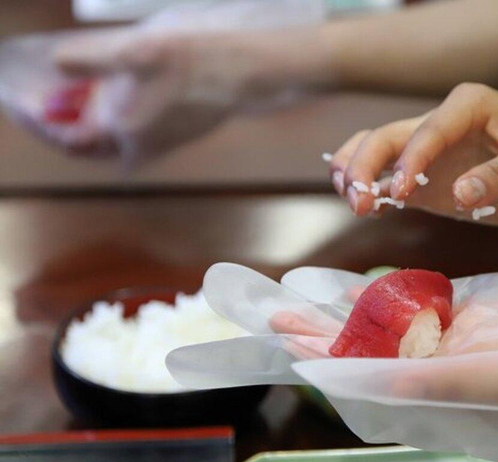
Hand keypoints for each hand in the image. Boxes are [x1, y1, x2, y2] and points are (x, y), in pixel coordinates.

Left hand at [53, 28, 328, 161]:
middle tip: (39, 95)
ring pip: (108, 136)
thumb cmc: (194, 61)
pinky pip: (130, 129)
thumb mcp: (136, 49)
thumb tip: (56, 63)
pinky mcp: (175, 132)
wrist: (246, 71)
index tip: (18, 100)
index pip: (65, 139)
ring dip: (86, 117)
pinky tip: (109, 88)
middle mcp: (140, 146)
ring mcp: (159, 142)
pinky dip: (111, 113)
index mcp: (125, 132)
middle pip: (85, 142)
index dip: (37, 120)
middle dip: (60, 119)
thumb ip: (90, 57)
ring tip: (69, 90)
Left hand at [271, 271, 497, 449]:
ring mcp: (450, 342)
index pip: (362, 375)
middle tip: (270, 311)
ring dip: (338, 310)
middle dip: (314, 329)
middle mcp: (433, 372)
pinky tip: (355, 285)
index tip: (280, 340)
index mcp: (434, 395)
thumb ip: (432, 383)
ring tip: (295, 297)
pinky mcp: (468, 317)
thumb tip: (360, 381)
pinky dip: (382, 292)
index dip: (320, 357)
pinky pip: (414, 303)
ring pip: (381, 323)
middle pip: (361, 348)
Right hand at [329, 83, 497, 257]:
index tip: (401, 193)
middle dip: (365, 165)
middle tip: (358, 201)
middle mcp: (442, 125)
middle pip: (386, 138)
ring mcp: (433, 157)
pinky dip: (374, 195)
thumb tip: (460, 194)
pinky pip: (393, 186)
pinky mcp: (433, 185)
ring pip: (379, 155)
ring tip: (352, 202)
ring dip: (357, 174)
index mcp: (467, 105)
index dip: (410, 160)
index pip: (427, 130)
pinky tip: (365, 209)